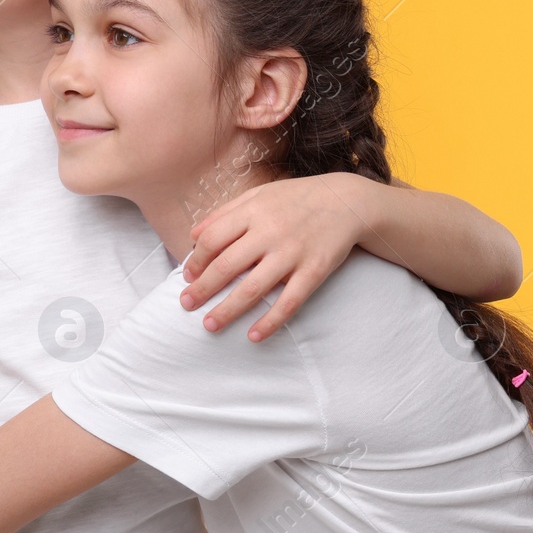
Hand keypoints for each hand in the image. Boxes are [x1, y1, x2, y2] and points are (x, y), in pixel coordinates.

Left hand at [180, 172, 366, 339]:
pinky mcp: (315, 271)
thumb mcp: (258, 195)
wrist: (346, 201)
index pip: (212, 239)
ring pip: (253, 288)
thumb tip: (192, 235)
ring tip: (209, 325)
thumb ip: (224, 213)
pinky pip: (289, 301)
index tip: (188, 275)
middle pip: (226, 265)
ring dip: (228, 310)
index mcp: (252, 212)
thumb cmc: (295, 198)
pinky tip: (254, 336)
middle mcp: (270, 232)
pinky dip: (270, 321)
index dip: (196, 259)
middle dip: (202, 288)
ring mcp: (293, 253)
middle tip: (186, 304)